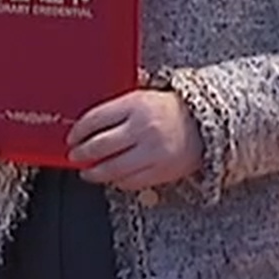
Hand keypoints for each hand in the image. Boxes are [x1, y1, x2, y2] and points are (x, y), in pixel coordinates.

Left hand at [67, 89, 203, 198]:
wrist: (207, 123)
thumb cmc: (170, 109)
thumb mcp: (142, 97)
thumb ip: (117, 107)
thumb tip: (87, 123)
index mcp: (136, 104)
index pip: (95, 119)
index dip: (78, 131)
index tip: (72, 137)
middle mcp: (144, 128)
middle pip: (100, 146)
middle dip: (81, 154)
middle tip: (75, 156)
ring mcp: (153, 151)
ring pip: (112, 168)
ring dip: (94, 173)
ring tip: (87, 172)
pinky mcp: (162, 171)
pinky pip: (131, 182)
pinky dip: (117, 182)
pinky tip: (111, 178)